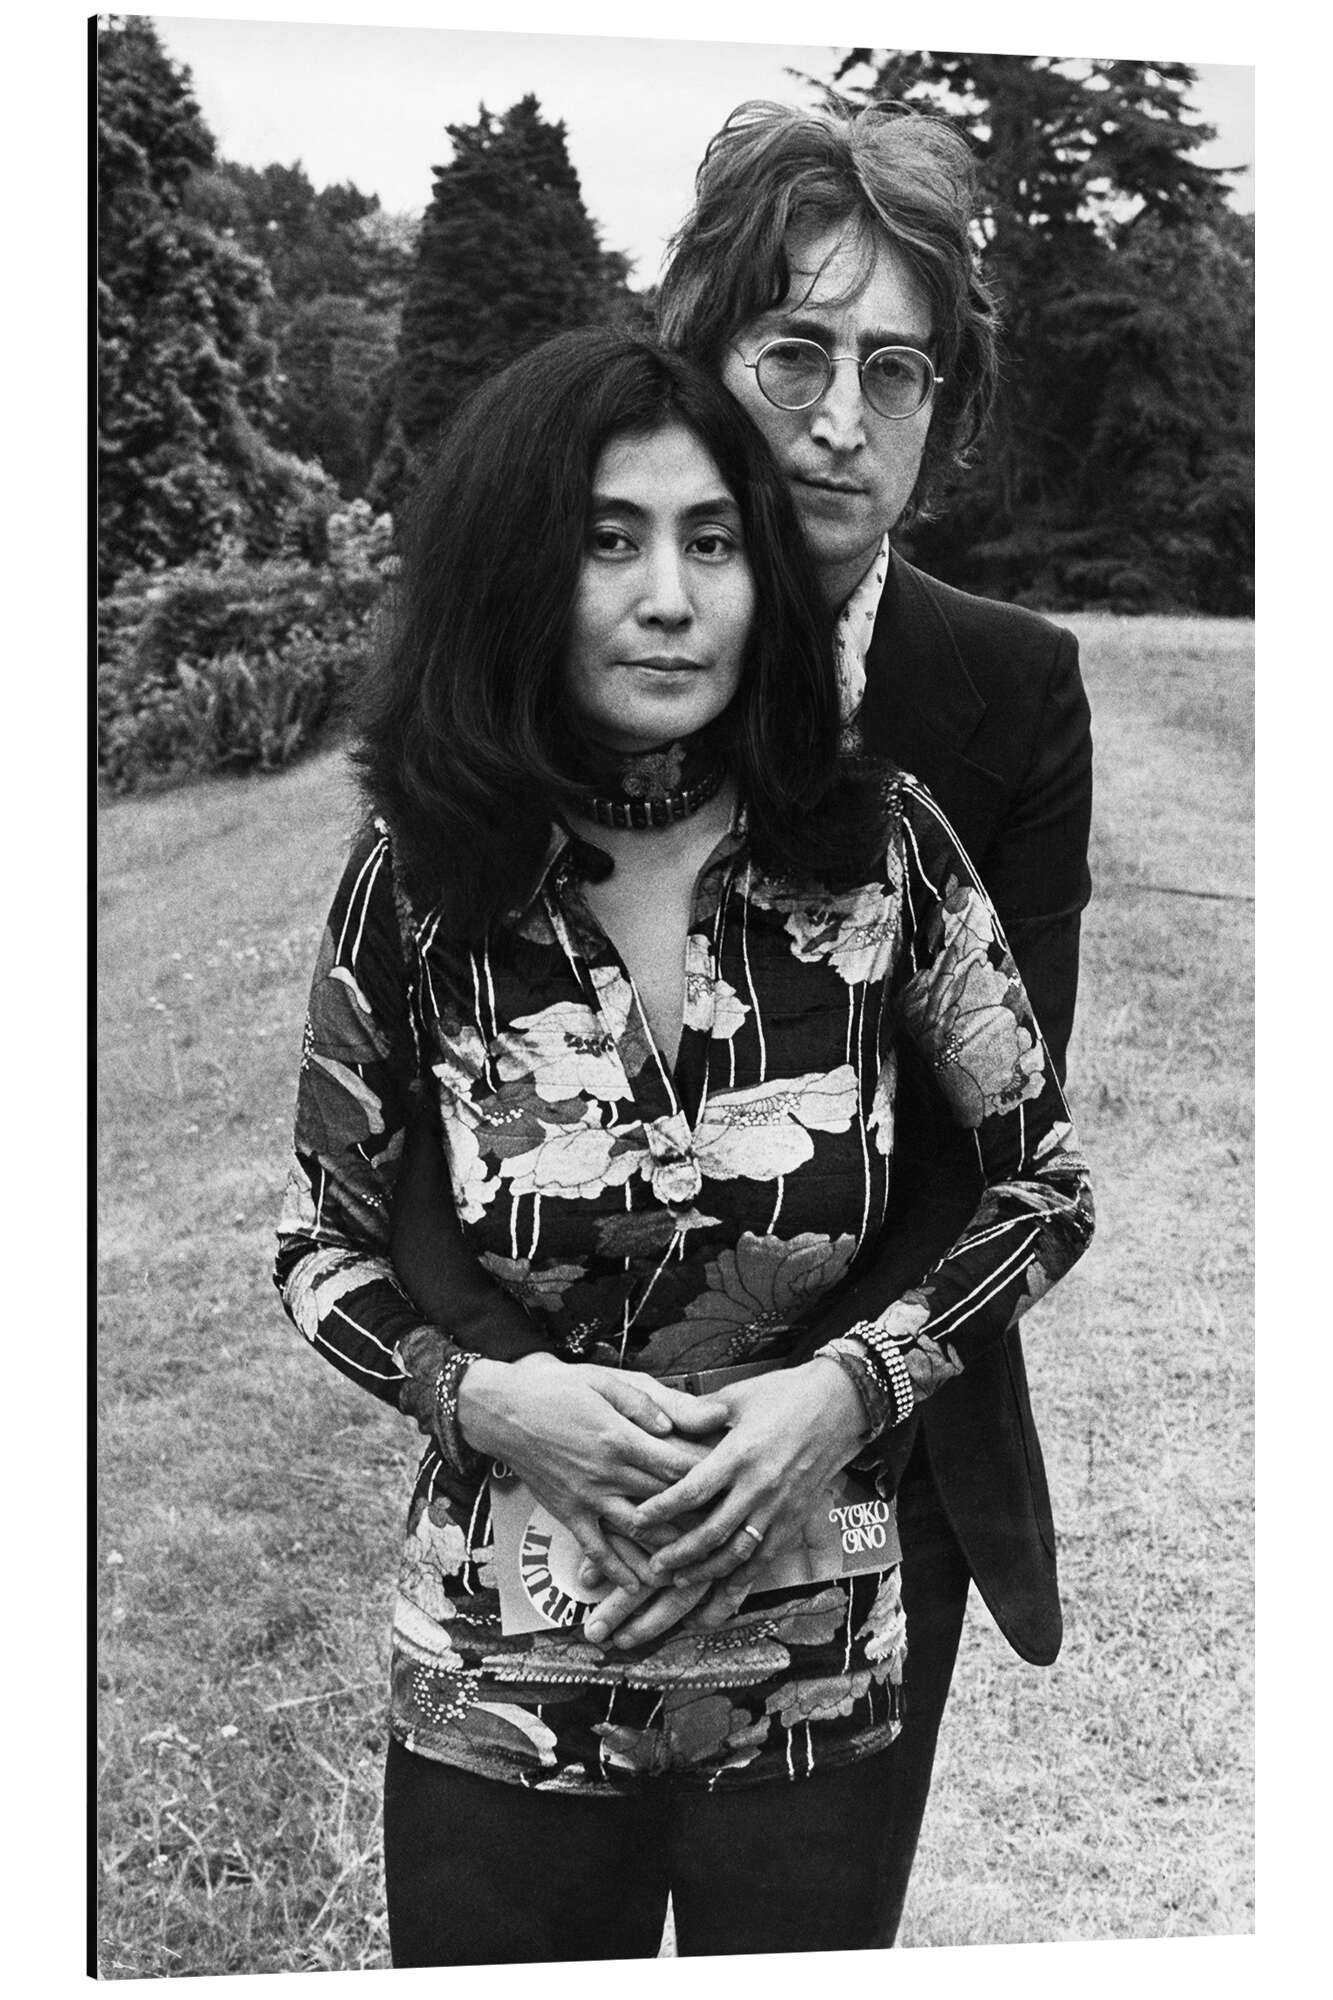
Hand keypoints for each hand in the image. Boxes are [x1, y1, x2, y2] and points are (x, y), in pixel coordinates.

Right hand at [457, 1353, 724, 1590]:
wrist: (503, 1410)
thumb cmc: (558, 1389)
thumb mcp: (606, 1381)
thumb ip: (650, 1403)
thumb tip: (689, 1417)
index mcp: (621, 1437)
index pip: (677, 1465)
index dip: (709, 1477)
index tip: (735, 1486)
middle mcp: (607, 1473)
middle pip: (664, 1502)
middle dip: (698, 1518)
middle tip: (731, 1533)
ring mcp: (587, 1498)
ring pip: (636, 1532)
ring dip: (667, 1552)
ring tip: (698, 1569)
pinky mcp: (568, 1513)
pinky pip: (596, 1548)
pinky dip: (617, 1570)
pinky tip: (637, 1587)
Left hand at [627, 1360, 868, 1589]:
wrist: (841, 1404)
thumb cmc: (785, 1394)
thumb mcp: (737, 1395)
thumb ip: (698, 1413)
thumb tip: (663, 1421)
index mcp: (740, 1454)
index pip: (693, 1491)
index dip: (661, 1509)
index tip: (636, 1521)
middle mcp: (759, 1487)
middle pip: (711, 1533)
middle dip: (677, 1554)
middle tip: (652, 1566)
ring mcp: (779, 1508)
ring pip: (738, 1555)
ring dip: (706, 1573)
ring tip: (679, 1582)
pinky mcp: (795, 1521)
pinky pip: (765, 1561)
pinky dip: (742, 1584)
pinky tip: (722, 1598)